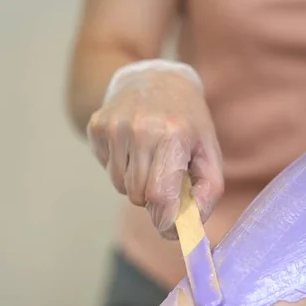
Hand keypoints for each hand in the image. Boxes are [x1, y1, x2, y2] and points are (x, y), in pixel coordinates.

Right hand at [87, 61, 223, 238]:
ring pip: (120, 185)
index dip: (165, 220)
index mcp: (173, 136)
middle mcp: (141, 129)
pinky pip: (106, 168)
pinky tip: (132, 145)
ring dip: (135, 182)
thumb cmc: (187, 121)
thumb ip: (208, 191)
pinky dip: (120, 166)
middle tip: (164, 176)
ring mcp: (115, 126)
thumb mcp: (208, 151)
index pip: (160, 196)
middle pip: (138, 195)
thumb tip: (190, 226)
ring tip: (148, 157)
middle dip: (152, 196)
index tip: (169, 227)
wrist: (154, 78)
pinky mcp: (97, 126)